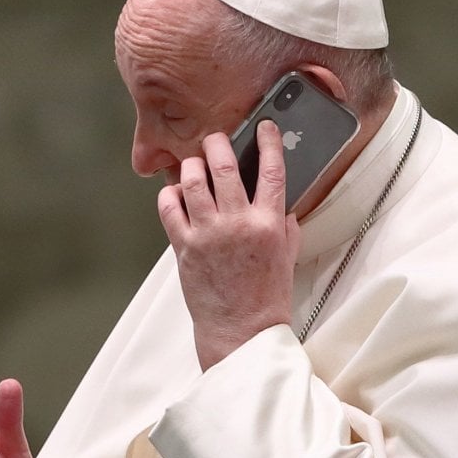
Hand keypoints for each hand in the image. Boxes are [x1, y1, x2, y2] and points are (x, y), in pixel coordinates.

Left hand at [159, 120, 301, 369]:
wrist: (242, 330)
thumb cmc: (267, 297)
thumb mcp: (288, 257)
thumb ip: (285, 227)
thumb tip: (283, 208)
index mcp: (269, 223)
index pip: (272, 170)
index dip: (269, 142)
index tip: (266, 128)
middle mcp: (238, 223)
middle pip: (224, 164)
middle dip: (218, 142)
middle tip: (217, 139)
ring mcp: (208, 233)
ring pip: (194, 179)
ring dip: (193, 165)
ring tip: (195, 165)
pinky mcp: (184, 246)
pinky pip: (169, 207)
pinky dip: (171, 194)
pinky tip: (177, 194)